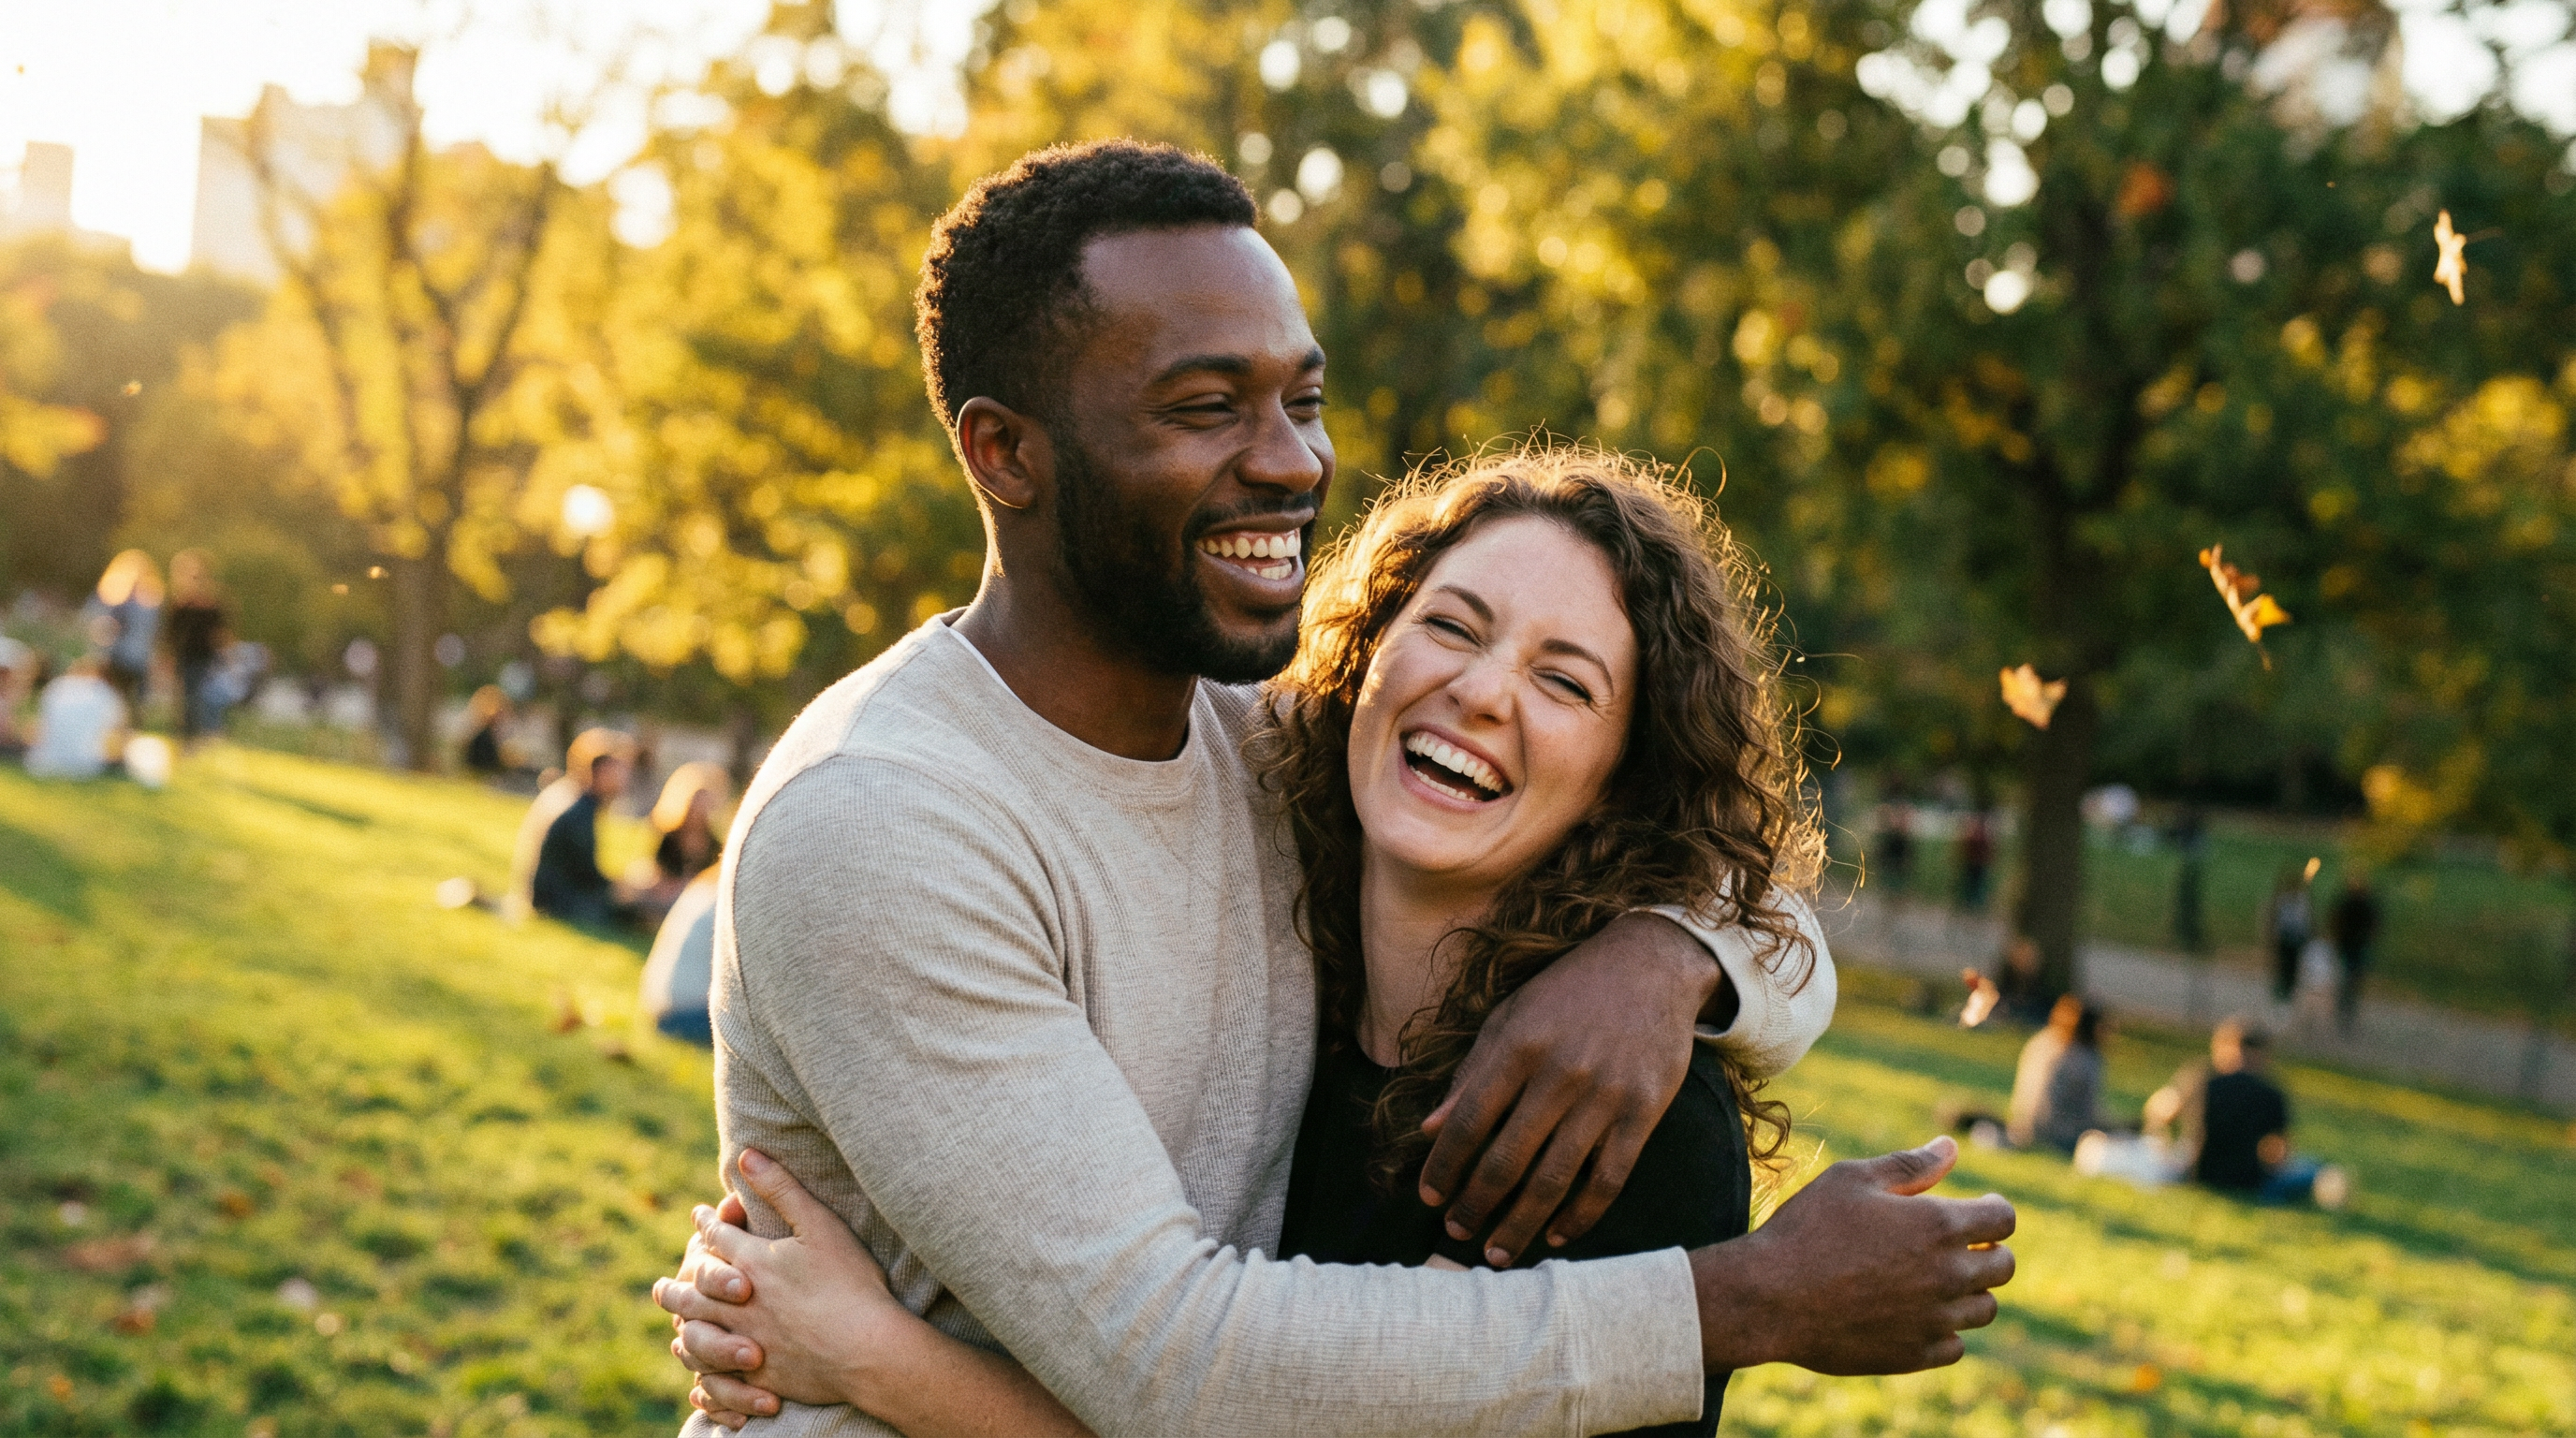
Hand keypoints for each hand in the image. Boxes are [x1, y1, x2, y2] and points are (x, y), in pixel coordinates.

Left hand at [652, 1149, 914, 1416]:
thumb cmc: (851, 1283)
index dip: (706, 1223)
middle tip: (662, 1283)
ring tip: (676, 1320)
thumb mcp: (820, 1226)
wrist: (868, 1350)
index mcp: (753, 1261)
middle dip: (679, 1280)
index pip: (717, 1236)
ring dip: (683, 1322)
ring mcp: (746, 1342)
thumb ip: (781, 1189)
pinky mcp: (758, 1377)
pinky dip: (703, 1366)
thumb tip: (745, 1155)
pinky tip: (700, 1366)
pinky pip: (716, 1373)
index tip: (699, 1214)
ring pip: (698, 1331)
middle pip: (695, 1288)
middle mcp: (739, 1303)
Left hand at [1418, 911, 1720, 1264]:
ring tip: (1497, 1253)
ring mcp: (1606, 1096)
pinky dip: (1580, 1215)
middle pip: (1508, 1159)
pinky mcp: (1644, 1112)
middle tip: (1456, 1234)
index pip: (1470, 1120)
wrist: (1650, 966)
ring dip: (1520, 1224)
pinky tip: (1556, 1236)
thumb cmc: (1567, 993)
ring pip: (1555, 1179)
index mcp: (1518, 1046)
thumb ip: (1471, 1073)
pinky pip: (1608, 1179)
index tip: (1428, 1197)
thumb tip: (1429, 1128)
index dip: (1444, 1165)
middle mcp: (1560, 1073)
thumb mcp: (1510, 1017)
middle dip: (1476, 1204)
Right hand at [1691, 1136, 2015, 1374]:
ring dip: (1970, 1291)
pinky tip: (1916, 1313)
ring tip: (1934, 1278)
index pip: (2003, 1219)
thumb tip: (1952, 1148)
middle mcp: (1948, 1276)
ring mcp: (1934, 1320)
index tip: (1979, 1209)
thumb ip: (1909, 1165)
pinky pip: (1954, 1345)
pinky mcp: (1914, 1355)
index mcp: (1938, 1225)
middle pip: (2004, 1267)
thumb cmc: (1807, 1228)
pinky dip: (1945, 1329)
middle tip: (1960, 1244)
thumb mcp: (1852, 1179)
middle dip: (1989, 1250)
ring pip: (1984, 1309)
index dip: (1994, 1210)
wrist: (1770, 1297)